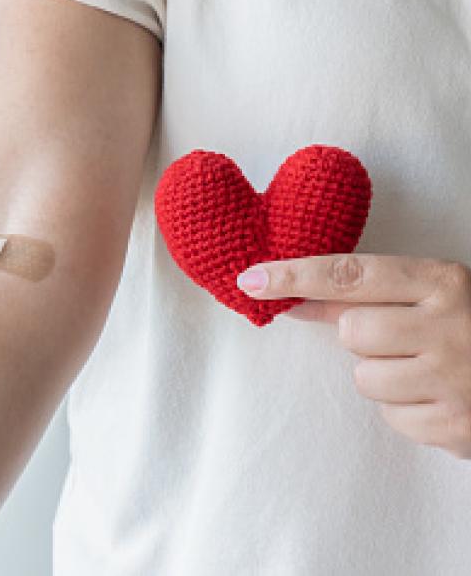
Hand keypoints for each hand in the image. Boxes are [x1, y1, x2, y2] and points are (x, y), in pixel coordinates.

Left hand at [236, 254, 470, 458]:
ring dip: (382, 374)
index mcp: (444, 281)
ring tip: (425, 367)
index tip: (251, 279)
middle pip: (351, 332)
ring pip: (365, 379)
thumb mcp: (438, 291)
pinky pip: (391, 417)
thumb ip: (375, 291)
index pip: (350, 274)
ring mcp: (455, 382)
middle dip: (361, 336)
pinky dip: (405, 407)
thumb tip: (298, 296)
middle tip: (399, 336)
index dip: (294, 275)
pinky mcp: (456, 429)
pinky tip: (438, 395)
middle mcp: (449, 327)